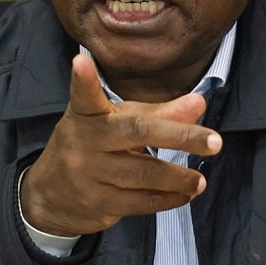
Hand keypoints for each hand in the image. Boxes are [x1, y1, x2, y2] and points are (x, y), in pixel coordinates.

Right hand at [20, 53, 222, 236]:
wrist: (50, 196)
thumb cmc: (95, 146)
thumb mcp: (118, 122)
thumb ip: (158, 114)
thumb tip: (199, 103)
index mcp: (87, 114)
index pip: (85, 95)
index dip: (83, 79)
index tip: (81, 61)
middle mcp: (85, 141)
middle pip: (137, 133)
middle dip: (180, 136)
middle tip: (215, 142)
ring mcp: (89, 174)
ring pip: (144, 174)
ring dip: (179, 178)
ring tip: (201, 180)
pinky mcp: (97, 203)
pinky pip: (140, 202)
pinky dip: (167, 199)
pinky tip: (185, 194)